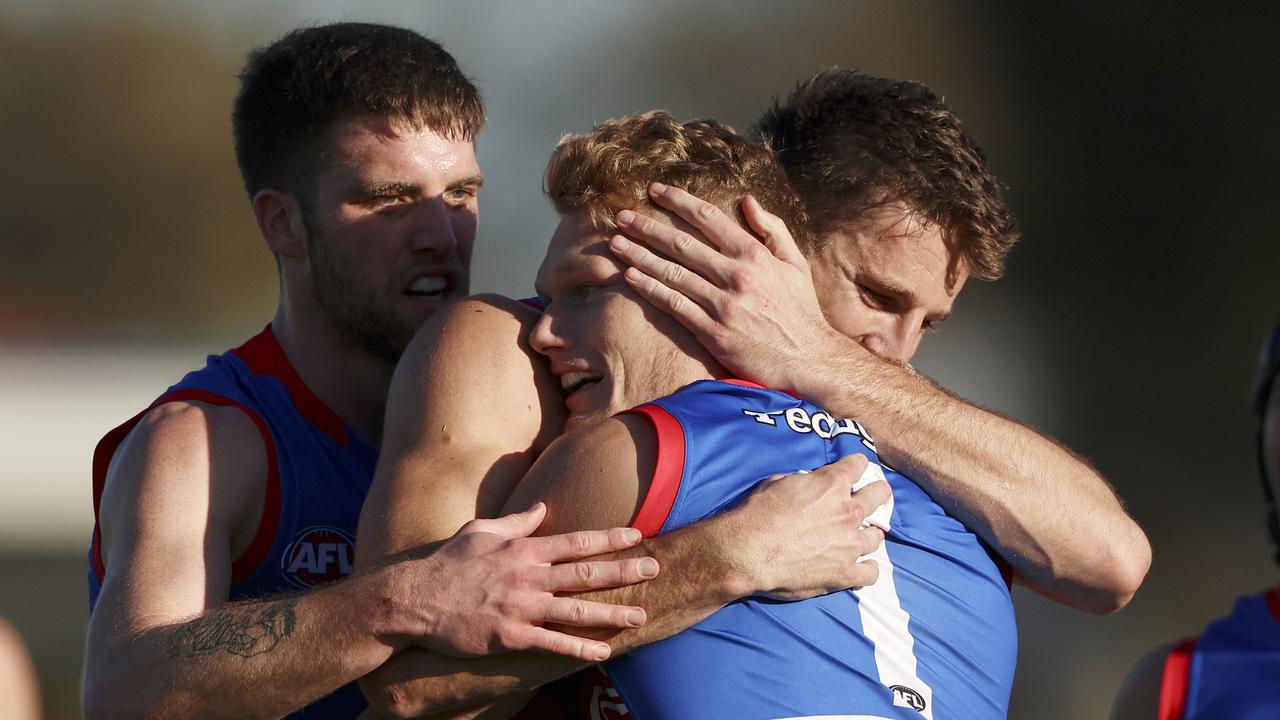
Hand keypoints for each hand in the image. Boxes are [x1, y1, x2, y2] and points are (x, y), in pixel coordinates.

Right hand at [399, 503, 659, 661]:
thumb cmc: (446, 562)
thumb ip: (517, 520)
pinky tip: (605, 651)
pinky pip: (553, 643)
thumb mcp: (481, 530)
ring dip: (613, 612)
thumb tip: (542, 507)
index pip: (576, 541)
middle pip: (585, 573)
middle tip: (655, 569)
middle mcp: (528, 576)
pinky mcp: (510, 636)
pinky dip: (581, 648)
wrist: (413, 599)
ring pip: (577, 610)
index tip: (637, 537)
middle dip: (624, 571)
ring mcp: (521, 607)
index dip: (610, 539)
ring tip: (642, 615)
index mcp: (523, 548)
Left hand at [609, 183, 846, 392]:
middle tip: (621, 215)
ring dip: (639, 256)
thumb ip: (773, 229)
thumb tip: (747, 200)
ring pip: (672, 273)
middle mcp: (736, 276)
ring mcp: (723, 305)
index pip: (708, 219)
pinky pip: (674, 306)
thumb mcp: (795, 264)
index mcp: (755, 255)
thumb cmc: (801, 312)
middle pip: (681, 243)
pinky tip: (630, 277)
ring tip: (615, 243)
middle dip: (647, 227)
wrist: (810, 360)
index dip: (678, 201)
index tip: (655, 191)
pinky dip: (650, 290)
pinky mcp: (713, 333)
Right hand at [722, 454, 888, 599]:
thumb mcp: (778, 483)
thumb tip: (808, 486)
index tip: (856, 467)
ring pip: (876, 536)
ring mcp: (849, 544)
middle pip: (878, 496)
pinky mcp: (845, 573)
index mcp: (831, 485)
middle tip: (876, 495)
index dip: (856, 465)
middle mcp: (847, 512)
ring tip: (863, 536)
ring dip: (870, 534)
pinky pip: (870, 573)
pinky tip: (862, 567)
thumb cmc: (757, 515)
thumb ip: (803, 483)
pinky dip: (868, 569)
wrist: (747, 552)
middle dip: (878, 492)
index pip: (857, 465)